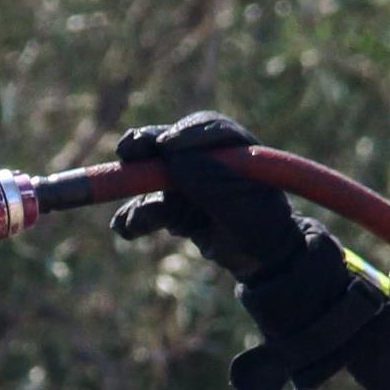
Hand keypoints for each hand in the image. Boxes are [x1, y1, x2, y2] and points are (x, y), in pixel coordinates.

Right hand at [109, 111, 305, 281]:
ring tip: (132, 221)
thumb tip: (171, 156)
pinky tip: (126, 228)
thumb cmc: (263, 227)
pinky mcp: (173, 207)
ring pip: (154, 180)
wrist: (261, 260)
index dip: (184, 134)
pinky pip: (148, 207)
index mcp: (235, 147)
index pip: (208, 129)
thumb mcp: (241, 206)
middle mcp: (207, 159)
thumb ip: (211, 182)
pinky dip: (135, 218)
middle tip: (126, 150)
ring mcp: (188, 182)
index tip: (166, 146)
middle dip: (146, 147)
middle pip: (170, 144)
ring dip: (138, 195)